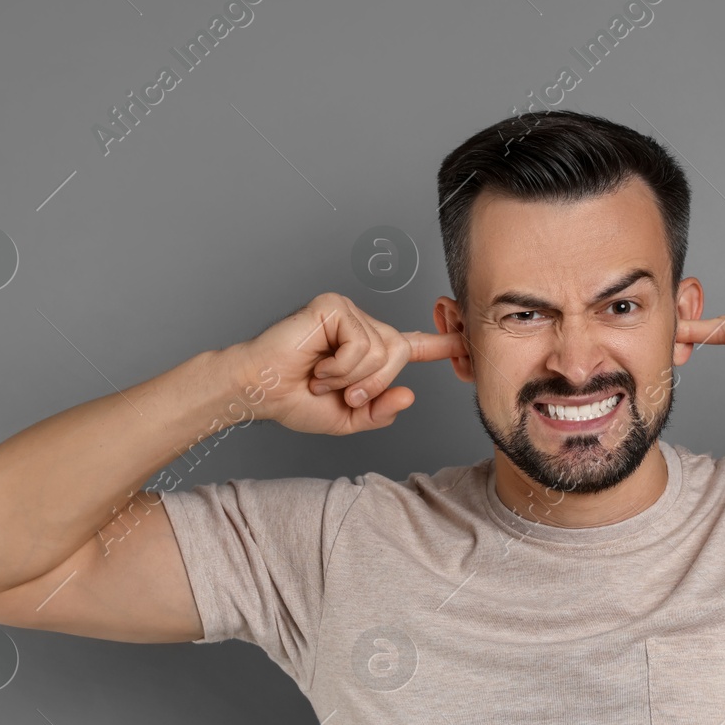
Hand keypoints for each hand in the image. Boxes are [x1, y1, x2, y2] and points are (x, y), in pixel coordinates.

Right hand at [231, 293, 465, 434]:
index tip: (466, 340)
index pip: (412, 346)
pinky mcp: (334, 305)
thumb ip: (380, 411)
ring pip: (382, 351)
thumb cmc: (294, 400)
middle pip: (399, 354)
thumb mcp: (348, 418)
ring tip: (323, 379)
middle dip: (374, 383)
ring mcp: (348, 312)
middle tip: (342, 393)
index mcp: (368, 351)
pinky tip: (318, 367)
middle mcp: (362, 326)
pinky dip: (341, 366)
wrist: (259, 391)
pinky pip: (361, 343)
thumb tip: (410, 394)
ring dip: (352, 377)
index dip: (441, 344)